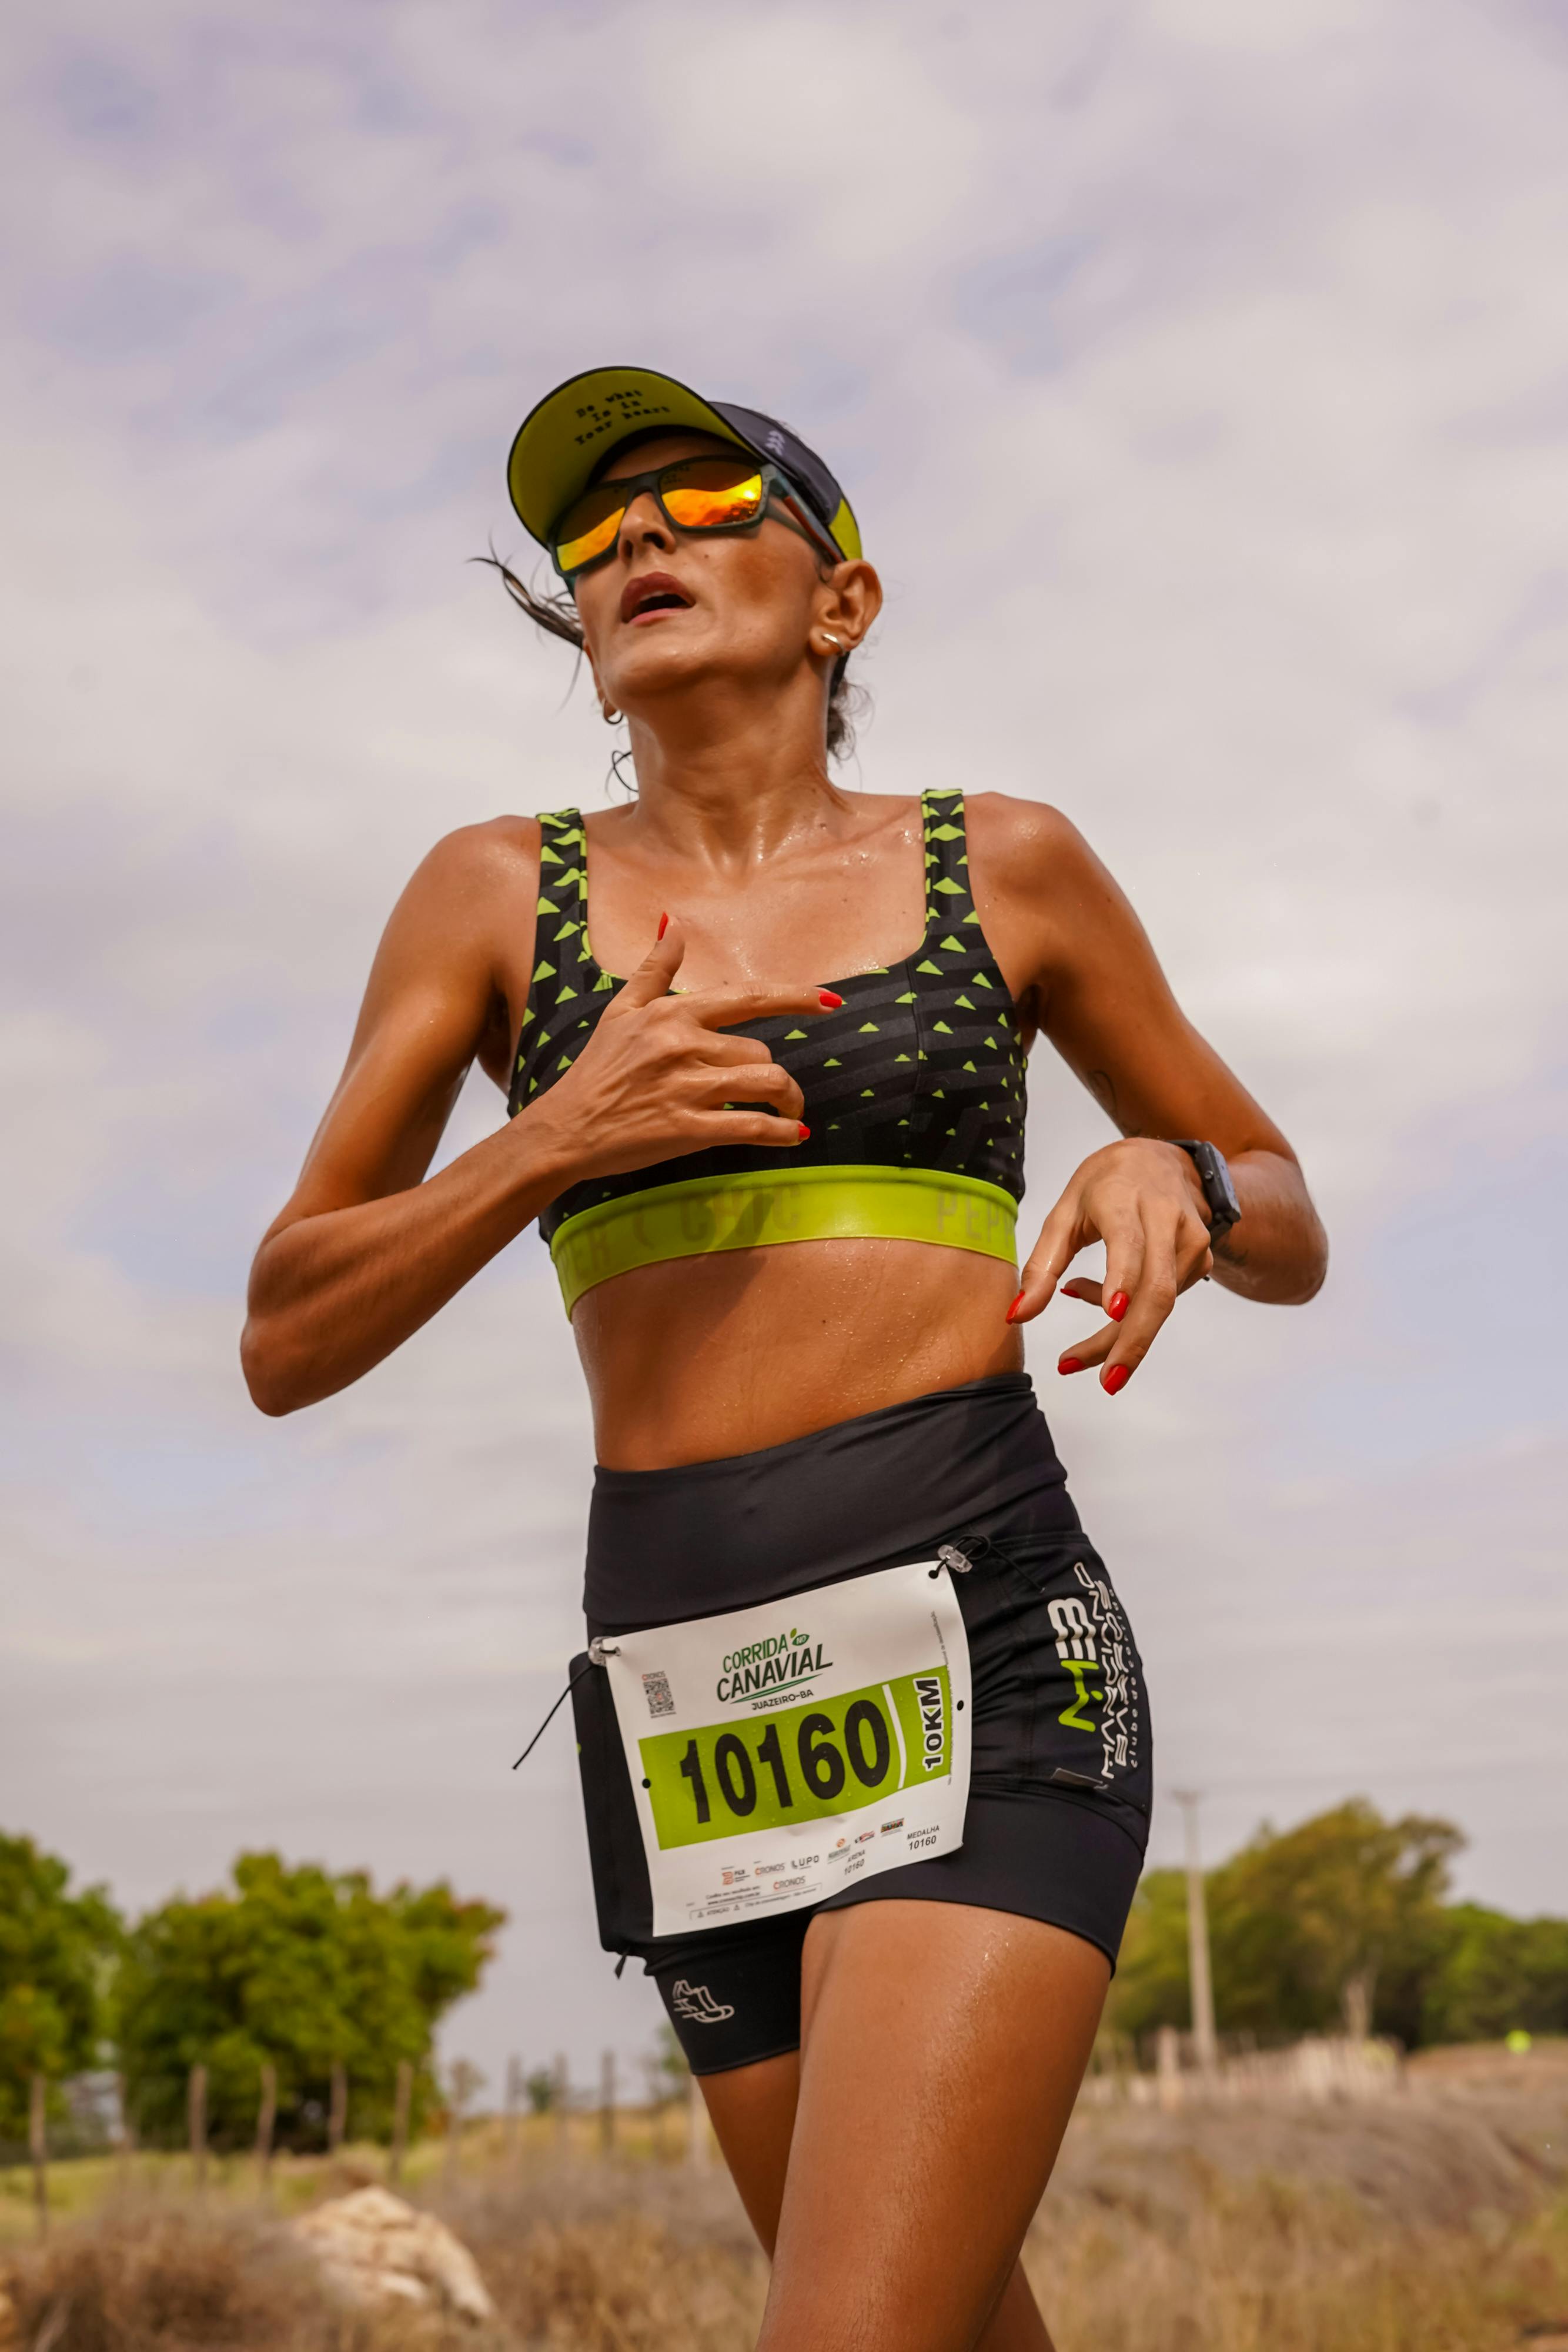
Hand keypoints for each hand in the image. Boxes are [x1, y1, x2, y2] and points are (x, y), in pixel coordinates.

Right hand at [529, 916, 837, 1183]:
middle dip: (772, 1073)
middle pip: (761, 1051)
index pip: (749, 997)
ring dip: (789, 1102)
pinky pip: (753, 1126)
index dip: (796, 998)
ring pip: (767, 1083)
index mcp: (674, 1015)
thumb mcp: (620, 1011)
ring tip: (790, 1114)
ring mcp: (688, 1088)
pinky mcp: (688, 1129)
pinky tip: (794, 1137)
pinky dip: (781, 1133)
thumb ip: (655, 968)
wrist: (566, 1128)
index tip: (831, 1002)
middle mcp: (685, 1046)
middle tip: (771, 1094)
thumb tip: (675, 922)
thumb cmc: (597, 1070)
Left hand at [1006, 1139, 1212, 1393]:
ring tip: (1076, 1293)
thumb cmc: (1105, 1186)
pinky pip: (1168, 1298)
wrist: (1160, 1159)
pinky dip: (1133, 1310)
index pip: (1128, 1243)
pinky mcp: (1202, 1257)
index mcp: (1125, 1200)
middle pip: (1157, 1290)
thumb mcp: (1063, 1214)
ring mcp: (1191, 1239)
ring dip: (1118, 1328)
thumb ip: (1040, 1266)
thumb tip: (1016, 1317)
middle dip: (1132, 1341)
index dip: (1122, 1278)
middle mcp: (1165, 1219)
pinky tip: (1109, 1292)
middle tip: (1106, 1381)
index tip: (1112, 1312)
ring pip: (1162, 1303)